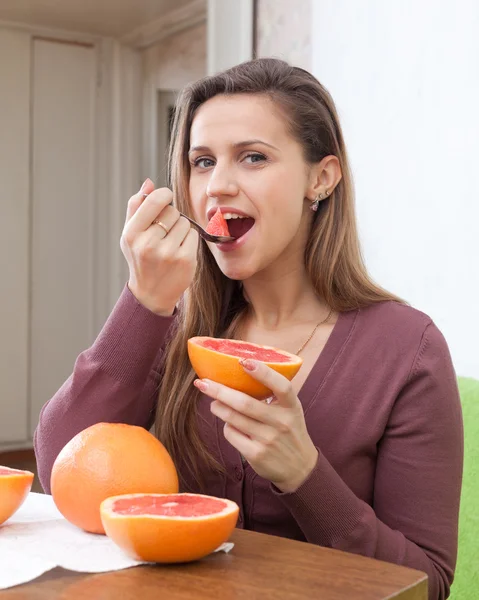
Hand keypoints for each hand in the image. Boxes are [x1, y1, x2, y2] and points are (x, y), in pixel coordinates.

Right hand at [120, 179, 198, 314]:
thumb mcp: (130, 234)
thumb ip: (136, 206)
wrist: (150, 294)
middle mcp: (148, 244)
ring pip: (184, 222)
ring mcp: (167, 253)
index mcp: (131, 234)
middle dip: (170, 216)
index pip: (154, 200)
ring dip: (181, 228)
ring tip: (171, 242)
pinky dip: (189, 239)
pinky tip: (180, 250)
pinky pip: (193, 234)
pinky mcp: (185, 260)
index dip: (164, 195)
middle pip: (171, 211)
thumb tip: (149, 183)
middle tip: (164, 231)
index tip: (166, 197)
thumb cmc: (140, 258)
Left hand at [194, 359, 318, 492]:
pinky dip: (226, 426)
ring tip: (213, 402)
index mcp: (291, 406)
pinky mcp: (256, 455)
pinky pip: (232, 434)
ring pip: (233, 418)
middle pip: (244, 403)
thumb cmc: (290, 430)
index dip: (263, 372)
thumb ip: (273, 394)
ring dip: (218, 408)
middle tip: (203, 383)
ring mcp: (268, 440)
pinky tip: (229, 424)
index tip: (244, 361)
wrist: (300, 468)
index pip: (281, 386)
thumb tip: (240, 372)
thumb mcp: (290, 410)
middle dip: (219, 391)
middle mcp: (281, 422)